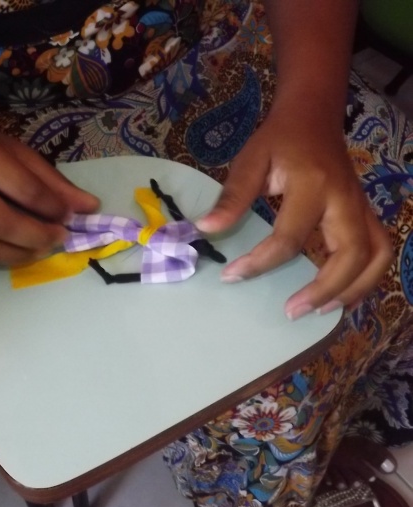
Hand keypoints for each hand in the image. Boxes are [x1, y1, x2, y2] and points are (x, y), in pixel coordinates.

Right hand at [0, 117, 98, 265]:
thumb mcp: (14, 151)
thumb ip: (51, 181)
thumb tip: (89, 207)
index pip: (23, 188)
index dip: (52, 208)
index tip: (69, 218)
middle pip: (1, 223)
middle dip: (37, 237)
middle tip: (57, 239)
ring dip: (18, 256)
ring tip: (38, 250)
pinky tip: (10, 252)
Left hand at [195, 109, 392, 319]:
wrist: (312, 117)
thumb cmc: (278, 140)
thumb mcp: (249, 161)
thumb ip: (232, 197)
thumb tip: (205, 229)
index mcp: (312, 185)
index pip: (289, 237)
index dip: (259, 262)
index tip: (231, 276)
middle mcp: (344, 199)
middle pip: (350, 254)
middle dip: (323, 289)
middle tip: (291, 311)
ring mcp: (360, 207)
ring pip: (375, 256)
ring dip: (352, 289)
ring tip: (320, 312)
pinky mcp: (365, 214)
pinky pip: (378, 251)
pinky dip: (365, 279)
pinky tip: (340, 297)